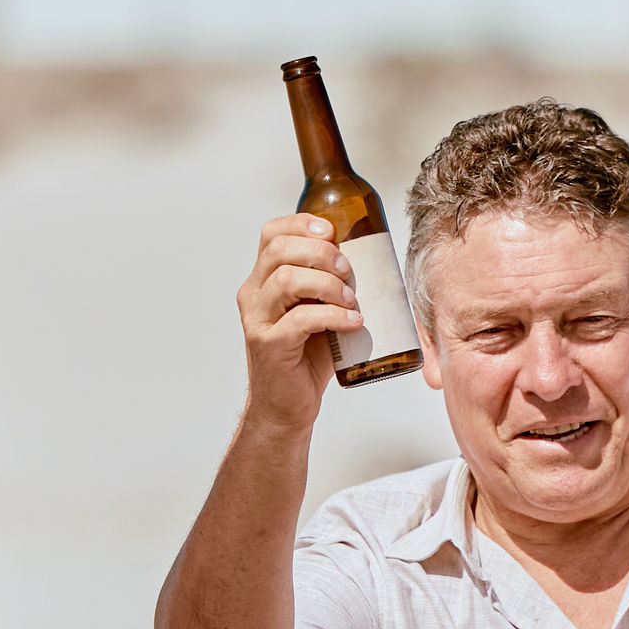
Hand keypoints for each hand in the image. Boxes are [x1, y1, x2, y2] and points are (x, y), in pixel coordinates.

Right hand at [235, 214, 359, 430]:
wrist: (287, 405)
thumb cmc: (307, 357)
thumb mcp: (317, 310)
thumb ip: (329, 284)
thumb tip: (374, 257)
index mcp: (263, 280)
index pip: (272, 233)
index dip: (302, 223)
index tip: (333, 232)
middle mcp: (254, 295)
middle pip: (279, 250)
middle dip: (321, 253)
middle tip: (347, 271)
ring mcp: (258, 320)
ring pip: (287, 279)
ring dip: (327, 283)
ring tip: (350, 300)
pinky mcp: (269, 345)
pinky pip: (301, 319)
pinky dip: (333, 316)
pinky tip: (352, 322)